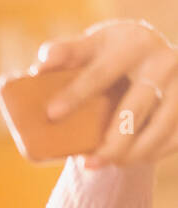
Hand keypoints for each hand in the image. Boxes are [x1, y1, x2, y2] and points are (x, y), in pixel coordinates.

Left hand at [36, 18, 177, 167]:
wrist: (149, 55)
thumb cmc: (108, 55)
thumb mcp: (89, 47)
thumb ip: (66, 54)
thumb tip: (42, 65)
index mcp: (132, 42)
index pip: (101, 72)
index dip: (77, 93)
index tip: (52, 114)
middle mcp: (163, 60)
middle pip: (136, 107)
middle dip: (112, 140)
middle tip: (86, 163)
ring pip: (161, 126)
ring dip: (132, 152)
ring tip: (103, 165)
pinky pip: (176, 134)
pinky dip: (153, 152)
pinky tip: (131, 160)